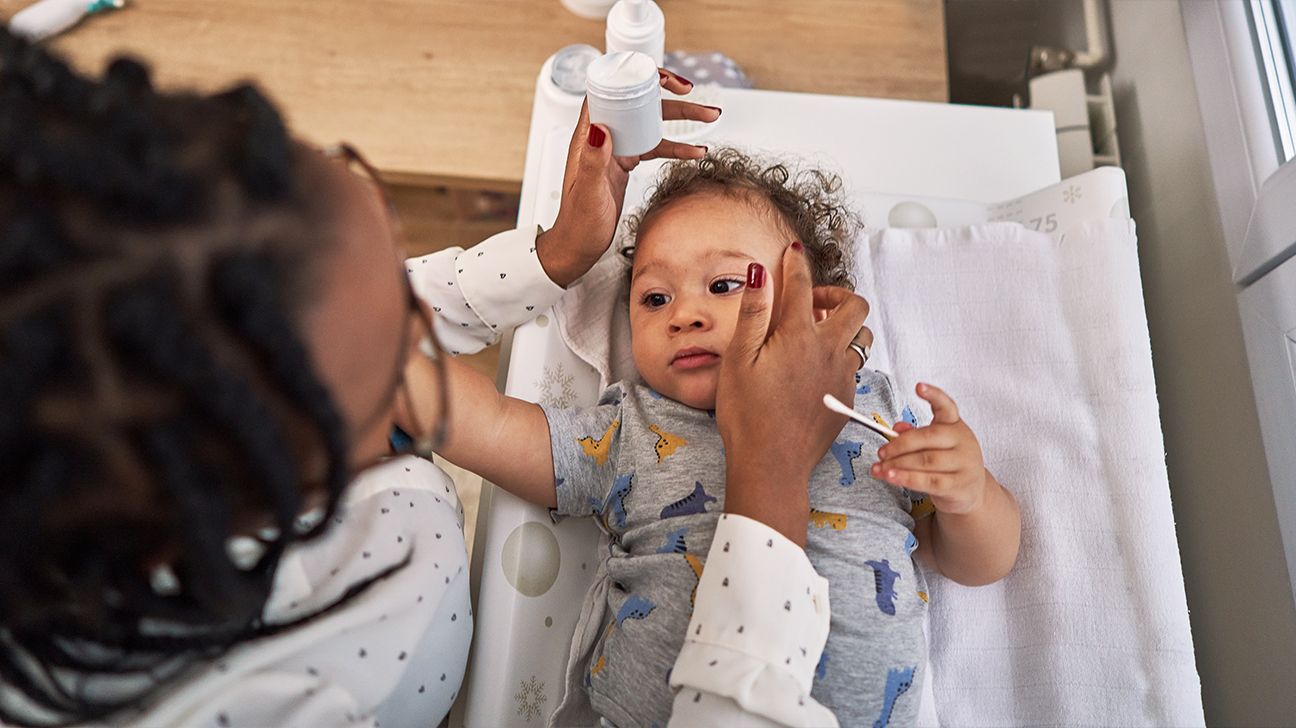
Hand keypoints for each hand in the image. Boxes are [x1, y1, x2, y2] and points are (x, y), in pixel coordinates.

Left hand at [536, 70, 720, 286]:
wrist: (578, 246)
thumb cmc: (577, 223)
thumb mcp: (587, 192)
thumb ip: (592, 161)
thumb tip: (598, 128)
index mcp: (588, 137)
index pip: (609, 92)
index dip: (634, 78)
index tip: (661, 79)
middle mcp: (603, 138)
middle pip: (638, 104)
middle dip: (669, 97)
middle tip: (693, 92)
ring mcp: (616, 150)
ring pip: (651, 124)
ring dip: (681, 120)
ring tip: (709, 117)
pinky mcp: (626, 164)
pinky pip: (655, 147)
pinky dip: (677, 147)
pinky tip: (697, 151)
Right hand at [715, 243, 870, 543]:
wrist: (772, 465)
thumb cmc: (747, 414)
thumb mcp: (738, 359)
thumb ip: (754, 312)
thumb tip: (760, 272)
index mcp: (798, 336)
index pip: (802, 284)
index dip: (795, 264)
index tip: (791, 254)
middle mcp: (828, 350)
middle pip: (854, 305)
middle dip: (835, 294)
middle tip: (810, 302)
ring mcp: (842, 375)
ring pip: (862, 335)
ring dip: (845, 325)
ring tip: (817, 332)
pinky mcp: (847, 398)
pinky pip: (855, 365)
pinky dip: (841, 355)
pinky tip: (816, 368)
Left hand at [872, 383, 988, 514]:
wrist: (972, 490)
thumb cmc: (949, 462)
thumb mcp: (935, 444)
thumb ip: (916, 434)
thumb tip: (897, 427)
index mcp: (955, 425)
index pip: (947, 406)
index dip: (934, 395)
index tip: (918, 386)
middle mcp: (963, 441)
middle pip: (928, 437)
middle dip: (899, 445)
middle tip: (881, 452)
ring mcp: (964, 463)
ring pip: (925, 461)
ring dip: (898, 464)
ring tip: (880, 467)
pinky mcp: (959, 484)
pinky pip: (929, 481)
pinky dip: (906, 478)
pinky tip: (891, 477)